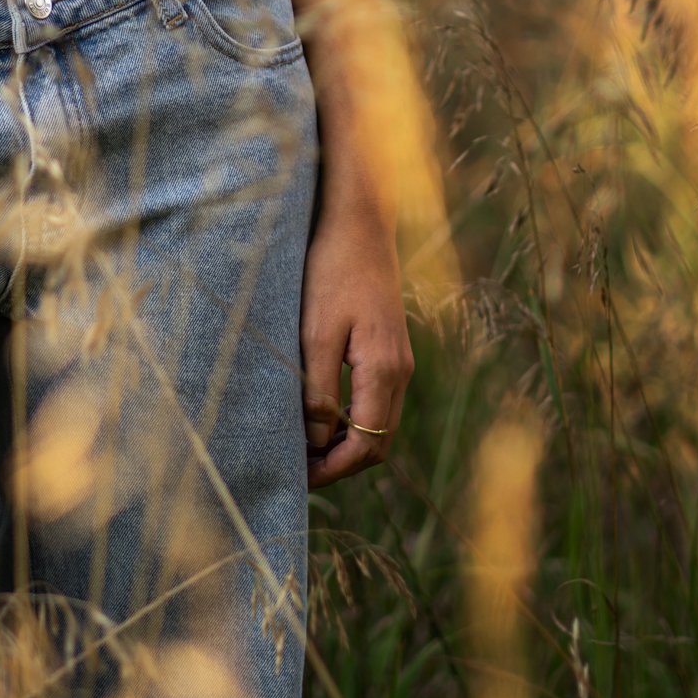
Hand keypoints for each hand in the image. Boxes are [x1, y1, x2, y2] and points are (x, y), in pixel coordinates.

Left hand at [299, 187, 413, 488]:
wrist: (356, 220)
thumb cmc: (330, 269)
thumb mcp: (315, 331)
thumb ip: (317, 389)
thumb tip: (314, 442)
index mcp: (384, 371)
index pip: (367, 445)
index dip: (333, 469)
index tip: (298, 478)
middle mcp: (400, 371)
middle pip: (377, 441)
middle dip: (340, 463)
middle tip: (297, 469)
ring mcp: (398, 359)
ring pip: (378, 422)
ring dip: (345, 442)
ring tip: (303, 446)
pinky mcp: (388, 346)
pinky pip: (375, 399)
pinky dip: (351, 417)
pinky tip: (320, 411)